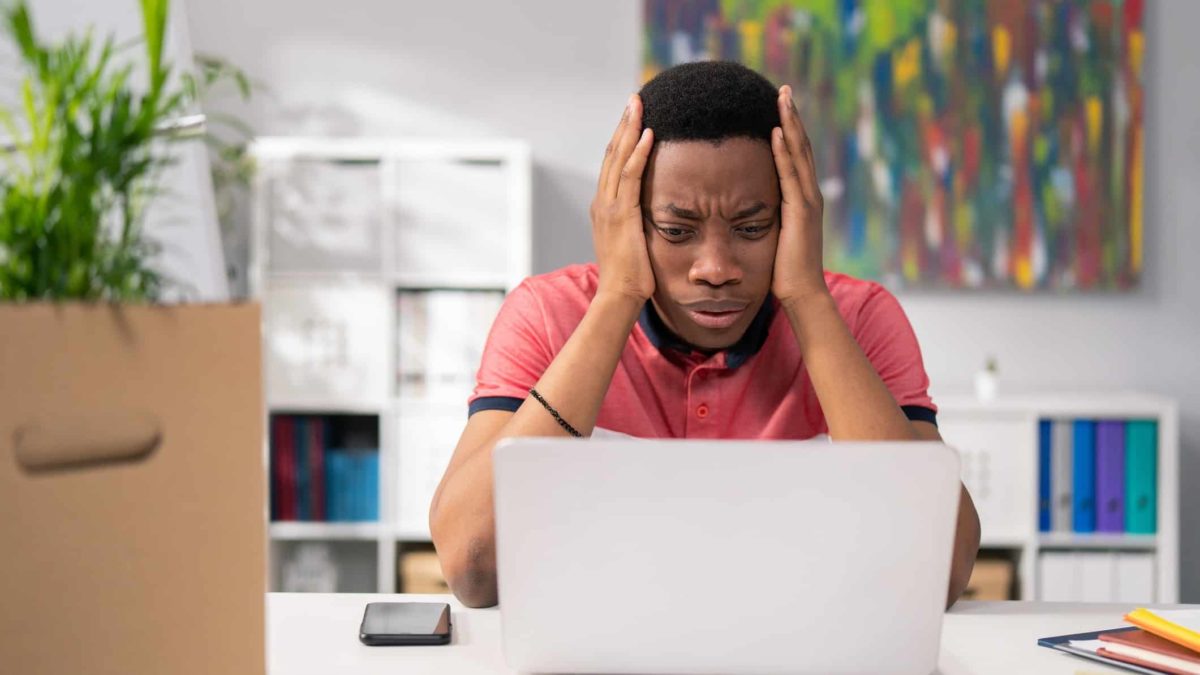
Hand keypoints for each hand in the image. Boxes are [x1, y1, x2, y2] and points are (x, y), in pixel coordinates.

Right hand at [590, 94, 655, 302]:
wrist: (619, 297)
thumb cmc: (632, 276)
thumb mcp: (633, 242)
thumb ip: (638, 224)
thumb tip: (652, 216)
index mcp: (604, 207)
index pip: (612, 165)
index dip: (622, 138)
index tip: (633, 117)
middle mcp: (602, 202)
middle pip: (611, 154)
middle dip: (624, 124)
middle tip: (635, 99)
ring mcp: (609, 208)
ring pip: (617, 159)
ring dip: (629, 129)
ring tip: (639, 105)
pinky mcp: (622, 215)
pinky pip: (630, 177)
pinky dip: (638, 154)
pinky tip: (647, 134)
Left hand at [770, 85, 828, 304]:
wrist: (802, 293)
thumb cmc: (784, 271)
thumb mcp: (773, 236)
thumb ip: (766, 218)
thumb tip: (747, 209)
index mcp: (801, 199)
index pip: (795, 157)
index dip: (788, 130)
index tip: (778, 106)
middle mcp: (808, 195)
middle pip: (800, 147)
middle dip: (791, 117)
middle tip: (783, 90)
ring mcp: (807, 201)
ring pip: (799, 154)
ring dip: (790, 124)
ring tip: (782, 98)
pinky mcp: (799, 211)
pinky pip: (790, 175)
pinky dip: (785, 152)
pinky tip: (777, 131)